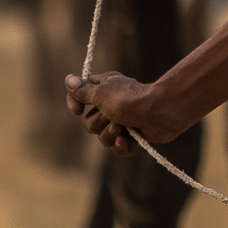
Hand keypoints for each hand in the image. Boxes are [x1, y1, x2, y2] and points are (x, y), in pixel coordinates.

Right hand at [65, 72, 183, 154]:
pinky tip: (128, 140)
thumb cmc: (129, 99)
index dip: (75, 104)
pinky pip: (117, 148)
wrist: (159, 113)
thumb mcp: (101, 93)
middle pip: (89, 122)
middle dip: (98, 123)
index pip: (80, 96)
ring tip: (122, 128)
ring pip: (102, 137)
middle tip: (112, 116)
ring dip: (110, 134)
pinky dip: (121, 145)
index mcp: (104, 88)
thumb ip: (83, 91)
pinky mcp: (133, 136)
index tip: (77, 111)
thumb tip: (68, 79)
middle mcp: (112, 104)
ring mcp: (123, 121)